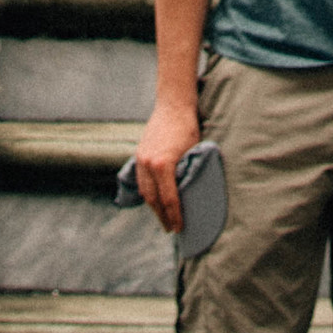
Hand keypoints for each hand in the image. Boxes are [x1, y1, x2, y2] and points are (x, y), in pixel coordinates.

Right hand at [134, 94, 200, 233]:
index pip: (169, 198)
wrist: (172, 104)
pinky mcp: (139, 155)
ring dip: (153, 206)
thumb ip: (187, 173)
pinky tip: (154, 199)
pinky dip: (147, 192)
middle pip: (153, 199)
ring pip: (144, 191)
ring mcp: (141, 159)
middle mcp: (148, 164)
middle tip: (171, 228)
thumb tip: (191, 194)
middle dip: (162, 216)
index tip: (179, 227)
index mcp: (163, 165)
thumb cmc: (188, 127)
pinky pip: (141, 180)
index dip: (174, 215)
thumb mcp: (193, 152)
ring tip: (163, 217)